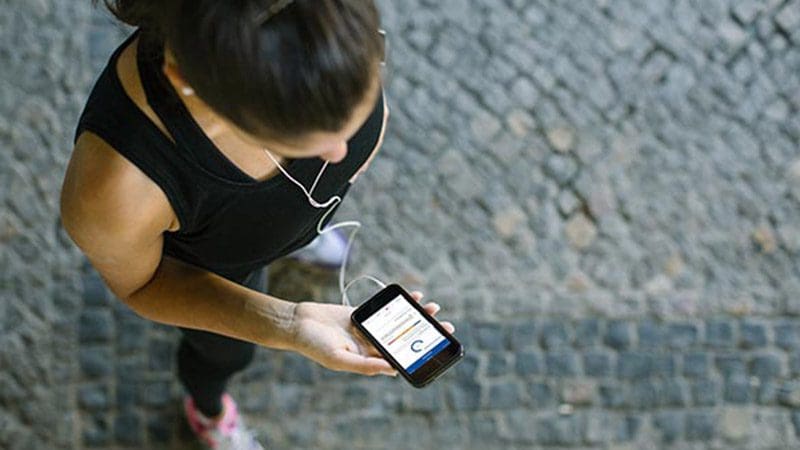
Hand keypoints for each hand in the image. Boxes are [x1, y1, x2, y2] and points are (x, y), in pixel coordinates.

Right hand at [289, 291, 454, 376]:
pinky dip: (400, 303)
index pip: (398, 358)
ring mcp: (368, 329)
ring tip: (434, 309)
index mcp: (367, 360)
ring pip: (398, 323)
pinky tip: (414, 297)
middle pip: (403, 339)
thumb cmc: (314, 345)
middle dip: (424, 332)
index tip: (435, 349)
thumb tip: (392, 370)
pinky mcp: (363, 314)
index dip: (417, 354)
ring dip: (416, 316)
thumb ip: (364, 365)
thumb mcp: (338, 359)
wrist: (298, 323)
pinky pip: (386, 309)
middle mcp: (371, 346)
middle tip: (446, 326)